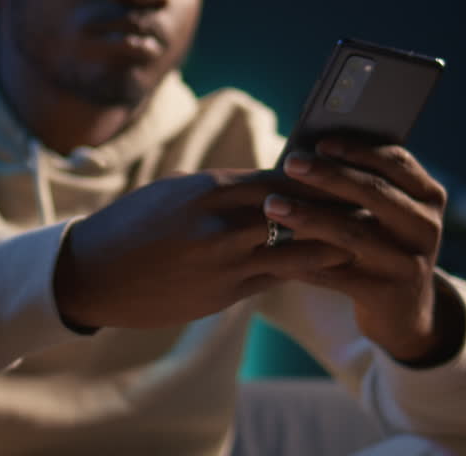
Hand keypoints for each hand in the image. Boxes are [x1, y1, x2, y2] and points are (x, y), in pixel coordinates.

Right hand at [53, 169, 352, 329]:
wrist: (92, 274)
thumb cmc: (134, 225)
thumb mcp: (179, 192)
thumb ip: (226, 190)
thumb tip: (269, 185)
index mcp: (211, 187)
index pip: (281, 177)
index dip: (320, 176)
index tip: (351, 172)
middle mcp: (222, 221)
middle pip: (297, 211)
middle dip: (336, 208)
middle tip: (374, 204)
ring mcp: (224, 261)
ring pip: (296, 250)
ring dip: (331, 244)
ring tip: (363, 239)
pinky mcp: (222, 293)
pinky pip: (274, 279)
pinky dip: (303, 271)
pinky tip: (329, 270)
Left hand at [264, 139, 464, 363]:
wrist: (405, 312)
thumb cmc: (383, 245)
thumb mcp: (389, 215)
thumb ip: (364, 184)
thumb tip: (309, 151)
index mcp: (429, 197)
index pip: (396, 161)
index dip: (357, 149)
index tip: (320, 141)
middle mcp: (426, 228)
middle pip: (374, 192)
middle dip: (329, 175)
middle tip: (291, 163)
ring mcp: (409, 263)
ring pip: (353, 232)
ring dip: (308, 215)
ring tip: (272, 205)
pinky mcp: (387, 294)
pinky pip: (337, 273)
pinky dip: (303, 259)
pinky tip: (275, 249)